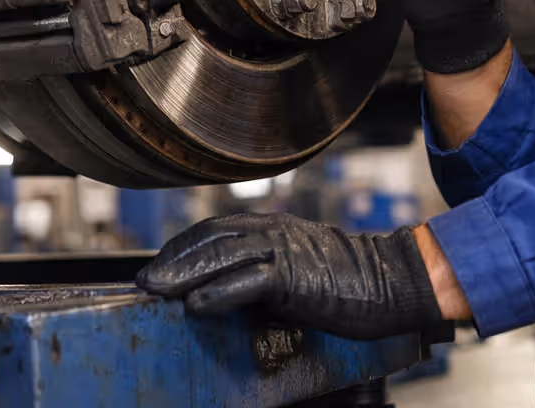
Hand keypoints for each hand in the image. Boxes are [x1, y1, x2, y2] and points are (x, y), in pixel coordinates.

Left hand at [136, 213, 443, 341]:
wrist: (391, 281)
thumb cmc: (348, 282)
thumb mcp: (297, 271)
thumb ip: (263, 274)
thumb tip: (226, 292)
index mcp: (273, 227)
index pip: (215, 230)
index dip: (182, 247)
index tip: (157, 265)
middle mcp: (274, 231)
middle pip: (211, 238)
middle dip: (173, 259)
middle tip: (143, 280)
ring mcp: (284, 251)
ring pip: (222, 256)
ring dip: (184, 274)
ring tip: (155, 291)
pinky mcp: (295, 276)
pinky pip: (248, 282)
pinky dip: (218, 293)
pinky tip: (195, 306)